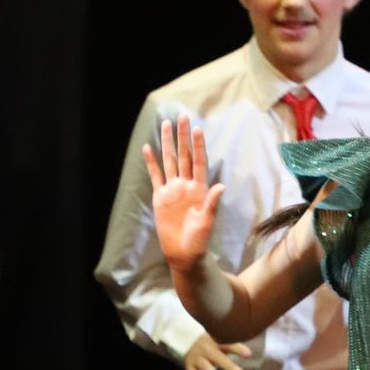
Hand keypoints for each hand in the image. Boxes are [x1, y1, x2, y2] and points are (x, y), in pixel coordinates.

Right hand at [142, 117, 224, 268]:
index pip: (199, 162)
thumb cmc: (199, 240)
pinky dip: (151, 163)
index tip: (197, 128)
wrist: (183, 253)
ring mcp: (172, 189)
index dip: (198, 145)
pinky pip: (155, 176)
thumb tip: (221, 186)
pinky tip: (148, 148)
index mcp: (200, 189)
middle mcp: (186, 185)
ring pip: (169, 161)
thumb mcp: (207, 221)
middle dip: (183, 136)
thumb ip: (212, 203)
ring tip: (166, 124)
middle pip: (183, 155)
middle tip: (182, 116)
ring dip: (167, 143)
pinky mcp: (160, 197)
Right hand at [183, 332, 252, 369]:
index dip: (238, 349)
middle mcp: (206, 349)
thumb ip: (234, 346)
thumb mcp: (221, 339)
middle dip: (229, 367)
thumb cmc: (212, 343)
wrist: (187, 340)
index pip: (228, 344)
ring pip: (205, 368)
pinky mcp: (190, 369)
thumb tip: (253, 353)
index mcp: (217, 341)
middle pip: (217, 357)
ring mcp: (197, 359)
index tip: (249, 355)